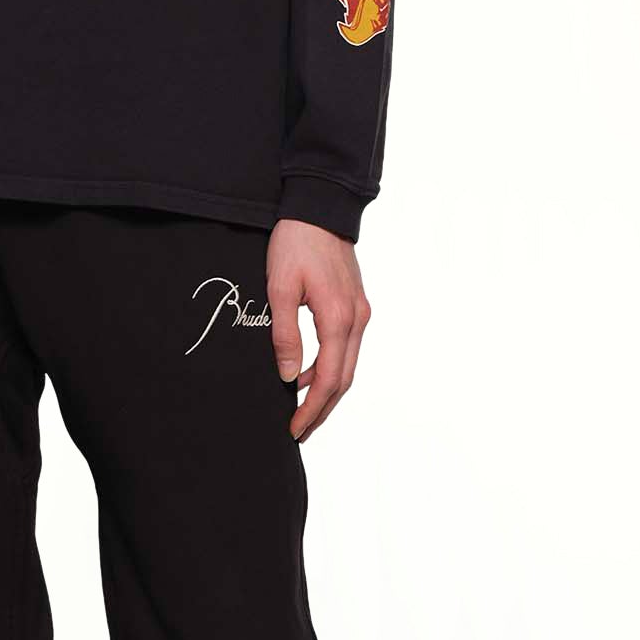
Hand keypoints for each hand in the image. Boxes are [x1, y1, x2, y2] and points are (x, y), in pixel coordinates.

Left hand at [267, 218, 369, 441]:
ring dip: (327, 391)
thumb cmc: (296, 243)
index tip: (295, 429)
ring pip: (348, 365)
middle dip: (322, 409)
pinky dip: (330, 368)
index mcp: (338, 318)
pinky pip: (346, 348)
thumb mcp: (279, 288)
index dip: (312, 409)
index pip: (329, 379)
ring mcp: (360, 312)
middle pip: (344, 380)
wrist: (319, 207)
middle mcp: (357, 319)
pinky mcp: (356, 305)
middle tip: (299, 432)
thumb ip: (285, 334)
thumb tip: (290, 376)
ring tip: (302, 410)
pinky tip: (307, 374)